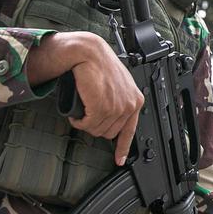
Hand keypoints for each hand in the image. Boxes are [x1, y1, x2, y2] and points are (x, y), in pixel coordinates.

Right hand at [26, 32, 143, 164]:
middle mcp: (129, 105)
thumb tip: (108, 121)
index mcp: (135, 100)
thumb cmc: (98, 66)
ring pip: (96, 130)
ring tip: (81, 110)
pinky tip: (76, 113)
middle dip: (94, 127)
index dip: (122, 148)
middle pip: (108, 133)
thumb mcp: (115, 86)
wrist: (89, 53)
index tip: (119, 160)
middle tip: (86, 114)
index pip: (129, 131)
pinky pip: (88, 124)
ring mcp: (117, 107)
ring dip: (85, 123)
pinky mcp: (103, 106)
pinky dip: (79, 121)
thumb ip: (117, 102)